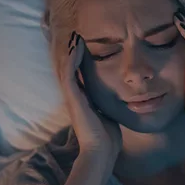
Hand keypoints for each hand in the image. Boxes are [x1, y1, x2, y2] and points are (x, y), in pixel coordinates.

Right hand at [63, 33, 121, 166]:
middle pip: (68, 68)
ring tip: (74, 35)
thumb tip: (118, 98)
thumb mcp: (108, 114)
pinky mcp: (73, 98)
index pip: (78, 74)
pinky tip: (76, 45)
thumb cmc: (107, 137)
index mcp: (82, 99)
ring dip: (70, 50)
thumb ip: (107, 104)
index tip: (83, 44)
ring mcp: (72, 96)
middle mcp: (74, 96)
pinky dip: (72, 58)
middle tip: (73, 33)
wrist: (101, 151)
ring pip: (66, 67)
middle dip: (70, 51)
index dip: (79, 59)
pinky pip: (69, 73)